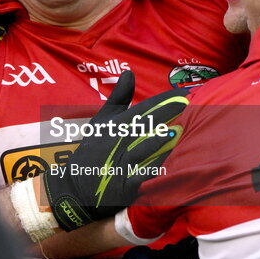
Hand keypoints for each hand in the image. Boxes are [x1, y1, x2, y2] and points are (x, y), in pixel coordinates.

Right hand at [43, 71, 188, 230]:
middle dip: (164, 114)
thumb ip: (118, 97)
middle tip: (185, 102)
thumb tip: (130, 72)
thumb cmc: (92, 149)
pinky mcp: (123, 185)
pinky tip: (165, 164)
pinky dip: (150, 170)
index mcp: (114, 125)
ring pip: (139, 150)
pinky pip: (138, 177)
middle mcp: (116, 142)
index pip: (142, 109)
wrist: (74, 186)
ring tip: (174, 131)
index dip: (162, 100)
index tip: (183, 92)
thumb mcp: (102, 121)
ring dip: (156, 142)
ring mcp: (119, 164)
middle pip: (142, 125)